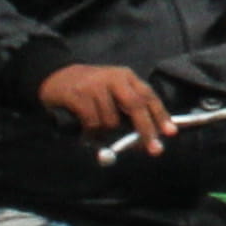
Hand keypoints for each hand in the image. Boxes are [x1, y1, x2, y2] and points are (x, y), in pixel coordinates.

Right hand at [40, 62, 174, 153]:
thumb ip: (129, 109)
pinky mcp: (78, 94)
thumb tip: (146, 137)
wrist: (56, 76)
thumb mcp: (112, 91)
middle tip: (153, 149)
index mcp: (126, 77)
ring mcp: (95, 85)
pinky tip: (86, 133)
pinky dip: (91, 133)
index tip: (170, 133)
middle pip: (136, 105)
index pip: (148, 96)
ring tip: (97, 132)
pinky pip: (92, 122)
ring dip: (106, 132)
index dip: (160, 115)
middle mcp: (113, 78)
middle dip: (146, 130)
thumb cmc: (89, 89)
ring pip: (111, 119)